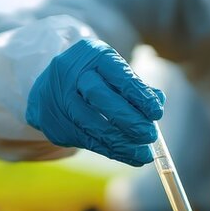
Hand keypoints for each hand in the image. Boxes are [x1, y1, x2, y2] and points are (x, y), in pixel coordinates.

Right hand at [26, 39, 164, 165]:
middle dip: (128, 119)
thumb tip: (158, 101)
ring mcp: (59, 99)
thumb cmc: (92, 78)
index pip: (117, 73)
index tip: (157, 113)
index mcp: (91, 54)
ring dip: (121, 142)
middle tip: (150, 135)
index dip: (138, 94)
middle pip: (99, 97)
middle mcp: (71, 73)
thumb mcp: (113, 71)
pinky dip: (111, 151)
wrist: (51, 88)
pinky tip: (129, 156)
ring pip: (92, 124)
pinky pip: (86, 141)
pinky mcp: (55, 123)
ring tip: (143, 153)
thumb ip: (135, 85)